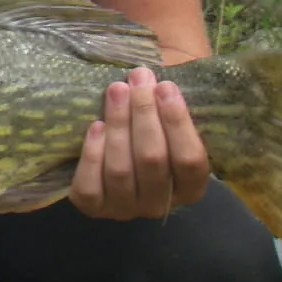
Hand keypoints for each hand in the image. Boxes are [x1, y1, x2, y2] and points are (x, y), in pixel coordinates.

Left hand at [70, 66, 209, 220]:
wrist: (118, 145)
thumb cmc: (152, 126)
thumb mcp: (169, 117)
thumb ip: (170, 101)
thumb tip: (155, 72)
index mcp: (190, 188)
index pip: (190, 160)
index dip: (178, 122)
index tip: (166, 86)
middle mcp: (160, 204)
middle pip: (153, 160)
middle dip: (144, 114)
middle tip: (137, 79)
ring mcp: (126, 210)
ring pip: (121, 170)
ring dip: (118, 125)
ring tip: (116, 90)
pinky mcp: (94, 208)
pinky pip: (90, 187)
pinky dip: (92, 155)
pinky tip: (95, 126)